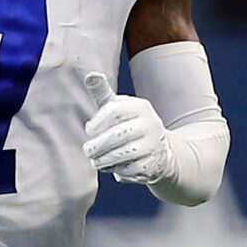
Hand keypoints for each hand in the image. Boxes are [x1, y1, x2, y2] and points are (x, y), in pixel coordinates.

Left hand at [79, 69, 172, 185]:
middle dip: (96, 146)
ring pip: (122, 155)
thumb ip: (102, 93)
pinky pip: (129, 170)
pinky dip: (116, 170)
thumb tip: (91, 75)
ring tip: (96, 161)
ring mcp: (154, 145)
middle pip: (116, 136)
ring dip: (103, 160)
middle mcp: (151, 124)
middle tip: (88, 151)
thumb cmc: (128, 125)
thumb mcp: (117, 107)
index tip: (89, 130)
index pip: (114, 111)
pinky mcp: (154, 164)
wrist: (159, 150)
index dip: (97, 123)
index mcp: (140, 107)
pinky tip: (113, 167)